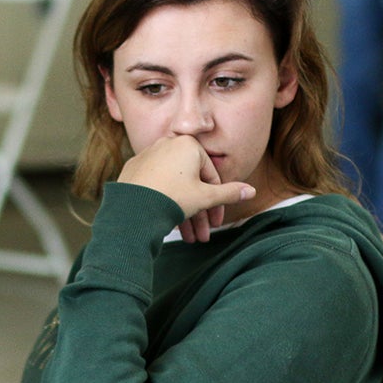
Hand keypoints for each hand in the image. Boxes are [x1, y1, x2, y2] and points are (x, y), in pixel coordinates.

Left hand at [117, 135, 252, 242]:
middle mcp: (167, 144)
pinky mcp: (134, 169)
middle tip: (202, 235)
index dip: (217, 204)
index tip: (216, 223)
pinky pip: (157, 185)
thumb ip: (229, 193)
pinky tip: (167, 223)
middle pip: (192, 184)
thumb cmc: (171, 198)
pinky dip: (165, 202)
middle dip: (199, 214)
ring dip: (184, 214)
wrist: (132, 208)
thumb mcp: (205, 197)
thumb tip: (251, 191)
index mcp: (188, 145)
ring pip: (175, 187)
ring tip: (187, 238)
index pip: (211, 177)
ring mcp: (148, 155)